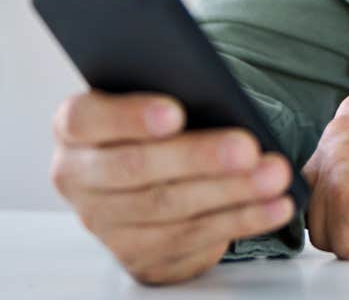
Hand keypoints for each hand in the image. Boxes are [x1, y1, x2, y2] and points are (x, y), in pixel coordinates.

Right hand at [50, 90, 295, 284]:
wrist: (153, 174)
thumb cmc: (158, 123)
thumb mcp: (153, 98)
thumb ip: (168, 90)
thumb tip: (214, 92)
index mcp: (74, 129)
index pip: (85, 120)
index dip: (129, 117)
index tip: (176, 112)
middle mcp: (78, 179)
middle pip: (133, 170)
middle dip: (197, 158)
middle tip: (247, 147)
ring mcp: (106, 224)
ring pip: (168, 209)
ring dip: (229, 194)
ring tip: (274, 175)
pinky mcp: (139, 257)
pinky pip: (193, 241)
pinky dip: (241, 221)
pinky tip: (274, 205)